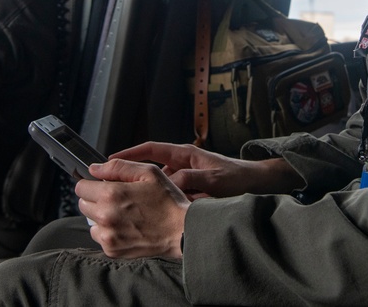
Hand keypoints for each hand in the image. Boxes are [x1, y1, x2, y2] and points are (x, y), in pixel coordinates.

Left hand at [77, 159, 188, 258]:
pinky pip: (100, 237)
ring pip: (91, 222)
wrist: (181, 231)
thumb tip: (94, 168)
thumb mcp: (148, 172)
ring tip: (124, 214)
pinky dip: (109, 232)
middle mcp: (105, 216)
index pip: (80, 187)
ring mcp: (108, 235)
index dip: (91, 183)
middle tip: (117, 199)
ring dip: (101, 217)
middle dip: (96, 199)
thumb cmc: (168, 201)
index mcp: (111, 194)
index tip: (101, 185)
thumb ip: (118, 167)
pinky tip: (127, 227)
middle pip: (83, 204)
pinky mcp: (112, 250)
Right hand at [112, 142, 303, 198]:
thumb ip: (192, 180)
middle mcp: (182, 166)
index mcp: (185, 155)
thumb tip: (169, 184)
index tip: (109, 161)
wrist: (257, 187)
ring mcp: (185, 180)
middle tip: (110, 186)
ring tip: (126, 204)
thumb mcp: (214, 179)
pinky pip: (168, 199)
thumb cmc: (238, 178)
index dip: (129, 154)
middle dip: (130, 176)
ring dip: (145, 194)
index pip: (150, 149)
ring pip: (158, 187)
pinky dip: (159, 206)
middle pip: (149, 169)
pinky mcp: (189, 195)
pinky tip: (151, 218)